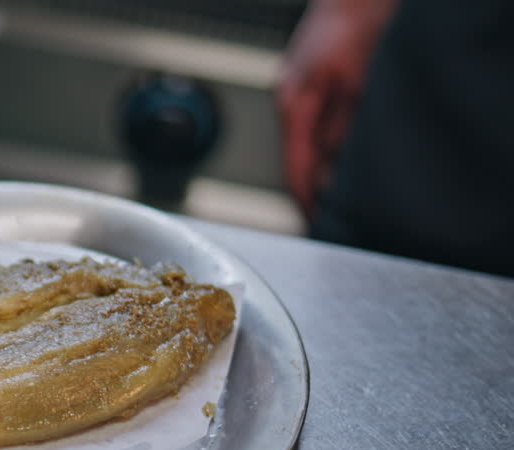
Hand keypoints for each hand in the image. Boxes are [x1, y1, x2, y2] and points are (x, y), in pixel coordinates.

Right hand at [277, 0, 398, 215]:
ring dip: (322, 167)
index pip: (294, 171)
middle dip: (314, 189)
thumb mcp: (356, 85)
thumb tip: (333, 173)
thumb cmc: (354, 25)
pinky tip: (341, 154)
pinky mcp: (309, 83)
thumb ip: (341, 131)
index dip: (305, 203)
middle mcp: (289, 101)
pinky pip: (313, 126)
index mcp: (294, 106)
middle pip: (298, 160)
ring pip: (307, 144)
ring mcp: (296, 91)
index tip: (316, 226)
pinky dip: (324, 146)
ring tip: (339, 192)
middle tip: (331, 217)